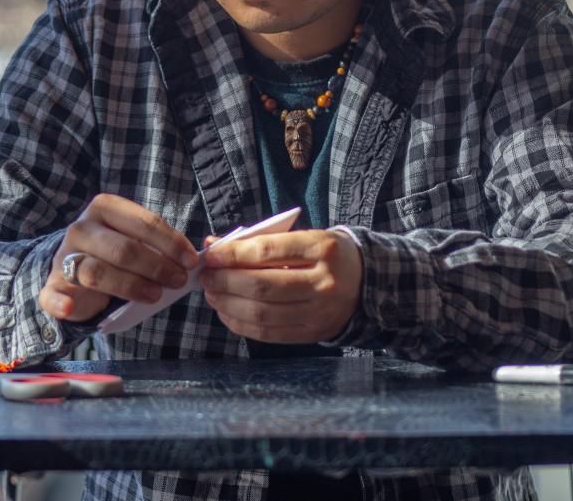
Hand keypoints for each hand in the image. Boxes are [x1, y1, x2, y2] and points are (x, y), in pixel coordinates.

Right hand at [38, 193, 198, 323]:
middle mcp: (81, 228)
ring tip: (155, 295)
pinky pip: (52, 295)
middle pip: (123, 249)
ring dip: (129, 286)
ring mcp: (64, 257)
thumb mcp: (134, 238)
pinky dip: (60, 303)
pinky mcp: (52, 285)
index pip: (143, 223)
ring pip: (97, 272)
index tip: (191, 261)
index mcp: (105, 208)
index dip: (171, 243)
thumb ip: (158, 245)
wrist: (73, 267)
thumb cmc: (114, 252)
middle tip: (178, 280)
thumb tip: (192, 259)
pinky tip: (70, 308)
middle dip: (156, 266)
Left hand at [199, 228, 361, 342]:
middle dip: (225, 281)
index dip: (233, 255)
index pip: (268, 252)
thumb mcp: (303, 237)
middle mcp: (323, 282)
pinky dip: (241, 324)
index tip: (212, 255)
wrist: (367, 282)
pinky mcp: (313, 334)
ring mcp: (319, 312)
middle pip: (261, 286)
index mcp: (322, 249)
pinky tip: (227, 312)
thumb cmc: (326, 254)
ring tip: (212, 293)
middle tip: (206, 276)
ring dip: (228, 304)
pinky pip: (268, 334)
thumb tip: (216, 247)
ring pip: (262, 314)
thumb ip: (261, 242)